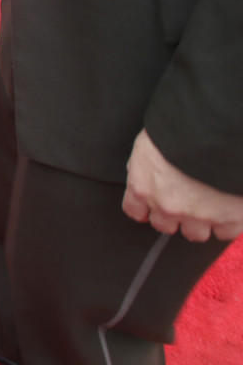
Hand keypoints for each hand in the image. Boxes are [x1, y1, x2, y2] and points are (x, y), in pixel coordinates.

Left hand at [123, 129, 242, 241]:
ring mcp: (198, 215)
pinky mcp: (228, 217)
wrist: (217, 130)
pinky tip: (230, 208)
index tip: (153, 208)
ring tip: (211, 204)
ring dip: (201, 222)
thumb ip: (146, 165)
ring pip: (195, 233)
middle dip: (175, 216)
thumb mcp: (150, 144)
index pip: (135, 210)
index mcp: (143, 186)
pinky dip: (229, 222)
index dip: (146, 210)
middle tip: (187, 201)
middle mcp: (167, 205)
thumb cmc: (181, 130)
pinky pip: (226, 233)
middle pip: (165, 226)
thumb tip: (146, 173)